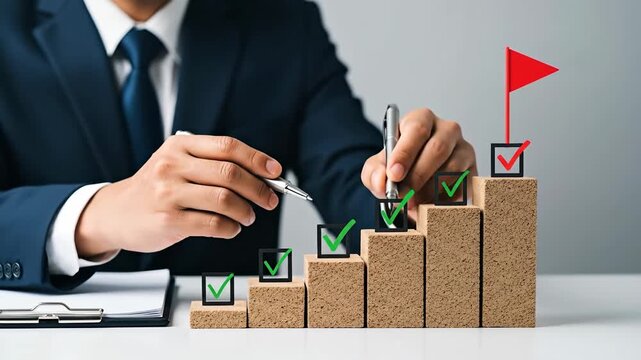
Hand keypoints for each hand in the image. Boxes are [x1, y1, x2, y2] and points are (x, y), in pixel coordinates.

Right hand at [75, 135, 281, 257]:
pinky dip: (230, 228)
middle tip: (268, 200)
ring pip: (224, 199)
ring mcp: (168, 193)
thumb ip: (211, 165)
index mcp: (180, 146)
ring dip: (245, 210)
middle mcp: (172, 166)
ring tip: (248, 216)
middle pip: (230, 173)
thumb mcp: (176, 164)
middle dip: (258, 188)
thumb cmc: (154, 188)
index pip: (228, 146)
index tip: (275, 172)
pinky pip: (212, 224)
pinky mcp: (168, 220)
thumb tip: (261, 176)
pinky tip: (231, 228)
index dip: (257, 159)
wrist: (114, 213)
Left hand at [361, 108, 476, 221]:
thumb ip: (373, 173)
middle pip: (438, 148)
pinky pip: (462, 187)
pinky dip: (443, 201)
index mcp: (421, 120)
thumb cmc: (397, 169)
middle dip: (417, 176)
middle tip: (403, 196)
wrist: (414, 185)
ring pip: (452, 170)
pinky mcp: (474, 172)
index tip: (394, 175)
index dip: (405, 152)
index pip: (417, 129)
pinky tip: (428, 205)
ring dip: (429, 192)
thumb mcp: (378, 169)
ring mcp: (464, 150)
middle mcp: (447, 130)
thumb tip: (382, 182)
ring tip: (412, 204)